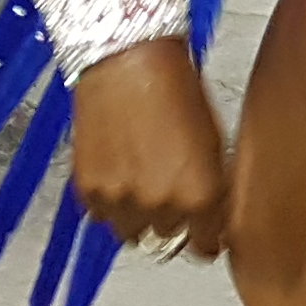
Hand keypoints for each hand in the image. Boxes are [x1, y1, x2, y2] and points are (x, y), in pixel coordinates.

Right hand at [66, 36, 230, 258]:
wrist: (126, 57)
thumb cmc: (175, 86)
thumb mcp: (213, 138)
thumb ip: (214, 186)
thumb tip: (217, 216)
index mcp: (202, 195)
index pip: (205, 247)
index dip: (205, 236)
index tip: (202, 230)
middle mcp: (162, 205)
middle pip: (168, 238)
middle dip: (171, 216)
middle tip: (167, 183)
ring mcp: (122, 201)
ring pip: (132, 233)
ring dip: (138, 214)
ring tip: (140, 175)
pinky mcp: (89, 190)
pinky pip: (101, 215)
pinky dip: (109, 200)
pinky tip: (117, 167)